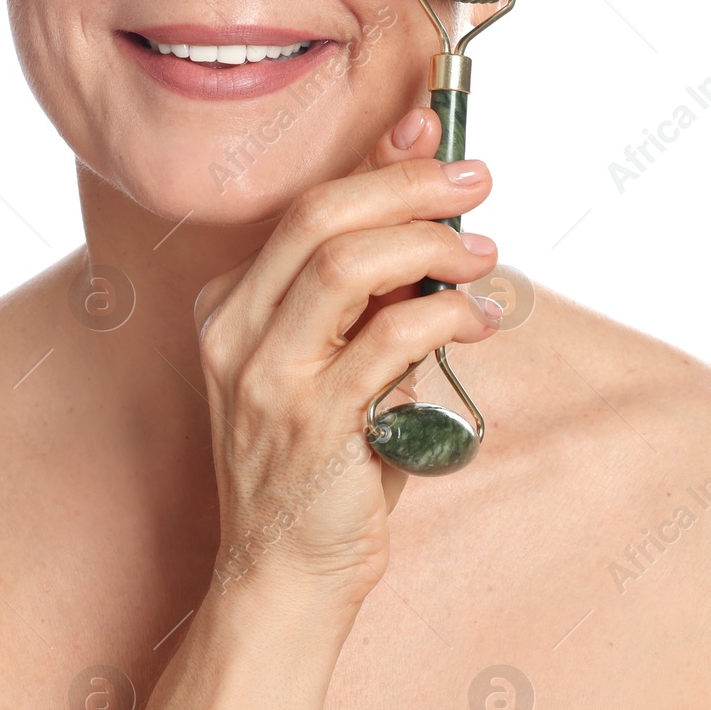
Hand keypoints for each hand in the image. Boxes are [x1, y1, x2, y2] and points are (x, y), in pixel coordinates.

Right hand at [194, 107, 503, 608]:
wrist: (283, 574)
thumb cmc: (322, 458)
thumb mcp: (335, 357)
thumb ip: (371, 284)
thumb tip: (426, 195)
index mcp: (229, 305)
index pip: (306, 207)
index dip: (379, 163)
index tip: (436, 136)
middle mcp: (233, 331)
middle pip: (319, 217)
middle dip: (408, 184)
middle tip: (474, 180)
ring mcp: (265, 378)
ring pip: (345, 265)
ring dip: (430, 244)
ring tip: (481, 255)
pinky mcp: (310, 423)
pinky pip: (387, 340)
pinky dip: (443, 314)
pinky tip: (475, 320)